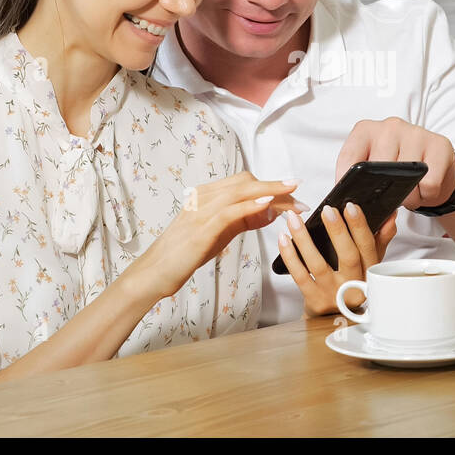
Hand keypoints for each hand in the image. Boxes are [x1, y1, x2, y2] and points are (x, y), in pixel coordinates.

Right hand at [133, 172, 306, 298]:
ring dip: (269, 192)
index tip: (293, 194)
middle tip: (299, 193)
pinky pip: (228, 211)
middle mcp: (203, 197)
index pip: (244, 183)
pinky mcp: (200, 229)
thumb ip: (242, 219)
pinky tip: (267, 205)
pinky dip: (249, 205)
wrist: (155, 272)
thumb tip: (271, 210)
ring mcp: (200, 211)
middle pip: (245, 182)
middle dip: (275, 186)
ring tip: (292, 194)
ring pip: (240, 192)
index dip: (271, 186)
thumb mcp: (219, 232)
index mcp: (206, 195)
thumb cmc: (186, 253)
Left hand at [277, 202, 398, 316]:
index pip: (369, 247)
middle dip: (338, 231)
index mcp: (370, 273)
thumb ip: (380, 239)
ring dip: (304, 239)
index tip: (351, 206)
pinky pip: (300, 276)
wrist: (332, 317)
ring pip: (318, 264)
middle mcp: (354, 285)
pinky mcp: (314, 300)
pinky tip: (284, 238)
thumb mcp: (368, 264)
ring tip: (294, 219)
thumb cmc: (351, 284)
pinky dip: (290, 256)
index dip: (360, 226)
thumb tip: (390, 216)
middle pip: (348, 257)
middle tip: (327, 210)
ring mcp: (333, 294)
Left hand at [335, 117, 454, 210]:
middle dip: (383, 193)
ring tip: (410, 191)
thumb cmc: (400, 165)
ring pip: (405, 178)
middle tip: (391, 195)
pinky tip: (425, 187)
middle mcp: (389, 126)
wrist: (436, 164)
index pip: (349, 159)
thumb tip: (345, 202)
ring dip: (408, 197)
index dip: (347, 183)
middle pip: (378, 170)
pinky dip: (427, 194)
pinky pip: (429, 183)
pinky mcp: (439, 145)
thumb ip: (357, 176)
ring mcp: (415, 133)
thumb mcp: (373, 165)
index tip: (351, 200)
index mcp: (366, 130)